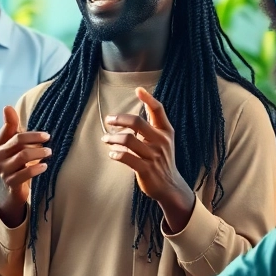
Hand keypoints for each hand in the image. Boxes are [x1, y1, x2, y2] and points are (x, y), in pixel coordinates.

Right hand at [0, 106, 50, 227]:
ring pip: (22, 157)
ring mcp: (2, 170)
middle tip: (49, 143)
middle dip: (36, 140)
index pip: (13, 133)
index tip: (46, 135)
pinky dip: (36, 168)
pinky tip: (45, 166)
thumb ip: (11, 126)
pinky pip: (25, 173)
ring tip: (49, 152)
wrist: (9, 189)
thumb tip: (7, 107)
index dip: (31, 133)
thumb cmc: (13, 161)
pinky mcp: (10, 183)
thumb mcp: (12, 144)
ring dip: (38, 153)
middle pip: (18, 142)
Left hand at [102, 87, 195, 231]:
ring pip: (128, 140)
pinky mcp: (146, 169)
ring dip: (112, 138)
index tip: (138, 90)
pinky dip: (116, 154)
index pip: (158, 111)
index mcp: (166, 132)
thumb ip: (154, 123)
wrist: (170, 186)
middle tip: (109, 120)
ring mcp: (153, 156)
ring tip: (105, 139)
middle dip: (119, 119)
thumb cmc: (162, 159)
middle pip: (137, 122)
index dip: (148, 99)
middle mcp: (161, 141)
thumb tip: (145, 101)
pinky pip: (126, 158)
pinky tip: (112, 153)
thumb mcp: (164, 139)